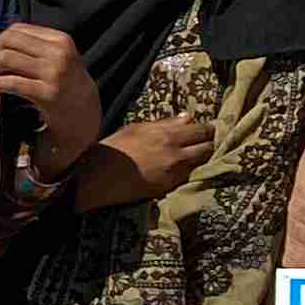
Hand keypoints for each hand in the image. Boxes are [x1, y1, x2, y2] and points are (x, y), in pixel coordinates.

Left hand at [0, 23, 104, 173]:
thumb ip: (27, 48)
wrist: (85, 113)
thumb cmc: (64, 83)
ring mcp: (53, 73)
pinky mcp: (46, 94)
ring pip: (6, 58)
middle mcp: (58, 54)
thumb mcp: (56, 57)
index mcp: (60, 40)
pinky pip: (10, 82)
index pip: (17, 30)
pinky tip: (2, 88)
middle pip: (9, 41)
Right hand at [77, 114, 217, 211]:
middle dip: (207, 143)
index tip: (204, 130)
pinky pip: (189, 176)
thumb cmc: (112, 149)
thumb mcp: (135, 129)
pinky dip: (189, 171)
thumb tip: (187, 118)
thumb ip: (163, 123)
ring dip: (201, 158)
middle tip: (204, 143)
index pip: (200, 128)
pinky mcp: (170, 187)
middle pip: (207, 145)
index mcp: (166, 134)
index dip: (205, 129)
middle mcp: (175, 152)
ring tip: (194, 156)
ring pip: (202, 162)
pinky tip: (180, 169)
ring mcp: (175, 172)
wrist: (97, 178)